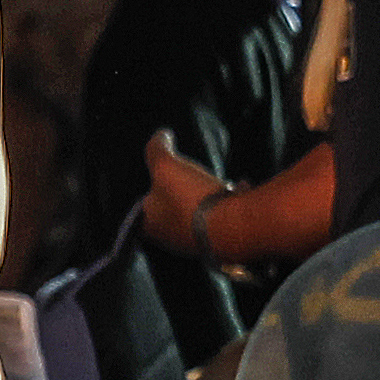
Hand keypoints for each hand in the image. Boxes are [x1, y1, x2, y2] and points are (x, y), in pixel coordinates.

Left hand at [142, 133, 223, 255]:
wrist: (231, 226)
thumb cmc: (189, 198)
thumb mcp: (165, 165)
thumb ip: (158, 148)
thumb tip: (160, 135)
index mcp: (149, 224)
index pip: (142, 208)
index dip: (150, 191)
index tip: (161, 176)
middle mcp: (170, 239)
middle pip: (172, 211)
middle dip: (181, 194)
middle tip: (189, 177)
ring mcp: (197, 244)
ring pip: (198, 217)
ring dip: (207, 200)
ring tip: (216, 183)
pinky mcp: (222, 244)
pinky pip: (222, 221)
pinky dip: (227, 206)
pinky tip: (237, 191)